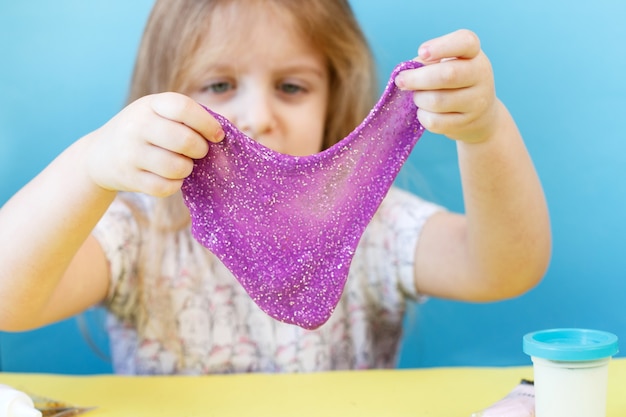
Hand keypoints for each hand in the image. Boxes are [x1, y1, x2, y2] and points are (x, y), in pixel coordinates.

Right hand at [85, 92, 223, 196]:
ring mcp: (131, 153)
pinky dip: (174, 185)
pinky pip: (164, 187)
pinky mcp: (129, 177)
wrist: (99, 155)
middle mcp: (137, 126)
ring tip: (183, 165)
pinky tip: (171, 178)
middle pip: (184, 140)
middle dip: (200, 150)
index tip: (217, 136)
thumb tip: (223, 134)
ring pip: (176, 167)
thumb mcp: (156, 114)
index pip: (183, 108)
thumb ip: (185, 119)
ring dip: (187, 169)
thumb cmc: (143, 132)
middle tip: (200, 153)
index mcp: (149, 105)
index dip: (206, 123)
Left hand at [395, 29, 498, 143]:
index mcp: (474, 54)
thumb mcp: (446, 64)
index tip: (422, 52)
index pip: (465, 42)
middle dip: (417, 78)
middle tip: (400, 81)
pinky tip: (425, 111)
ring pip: (437, 101)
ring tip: (418, 97)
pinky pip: (435, 121)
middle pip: (447, 75)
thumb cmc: (453, 82)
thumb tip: (406, 73)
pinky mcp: (466, 123)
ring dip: (419, 99)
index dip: (441, 46)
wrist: (480, 114)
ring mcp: (477, 101)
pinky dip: (422, 115)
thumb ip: (427, 62)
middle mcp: (481, 75)